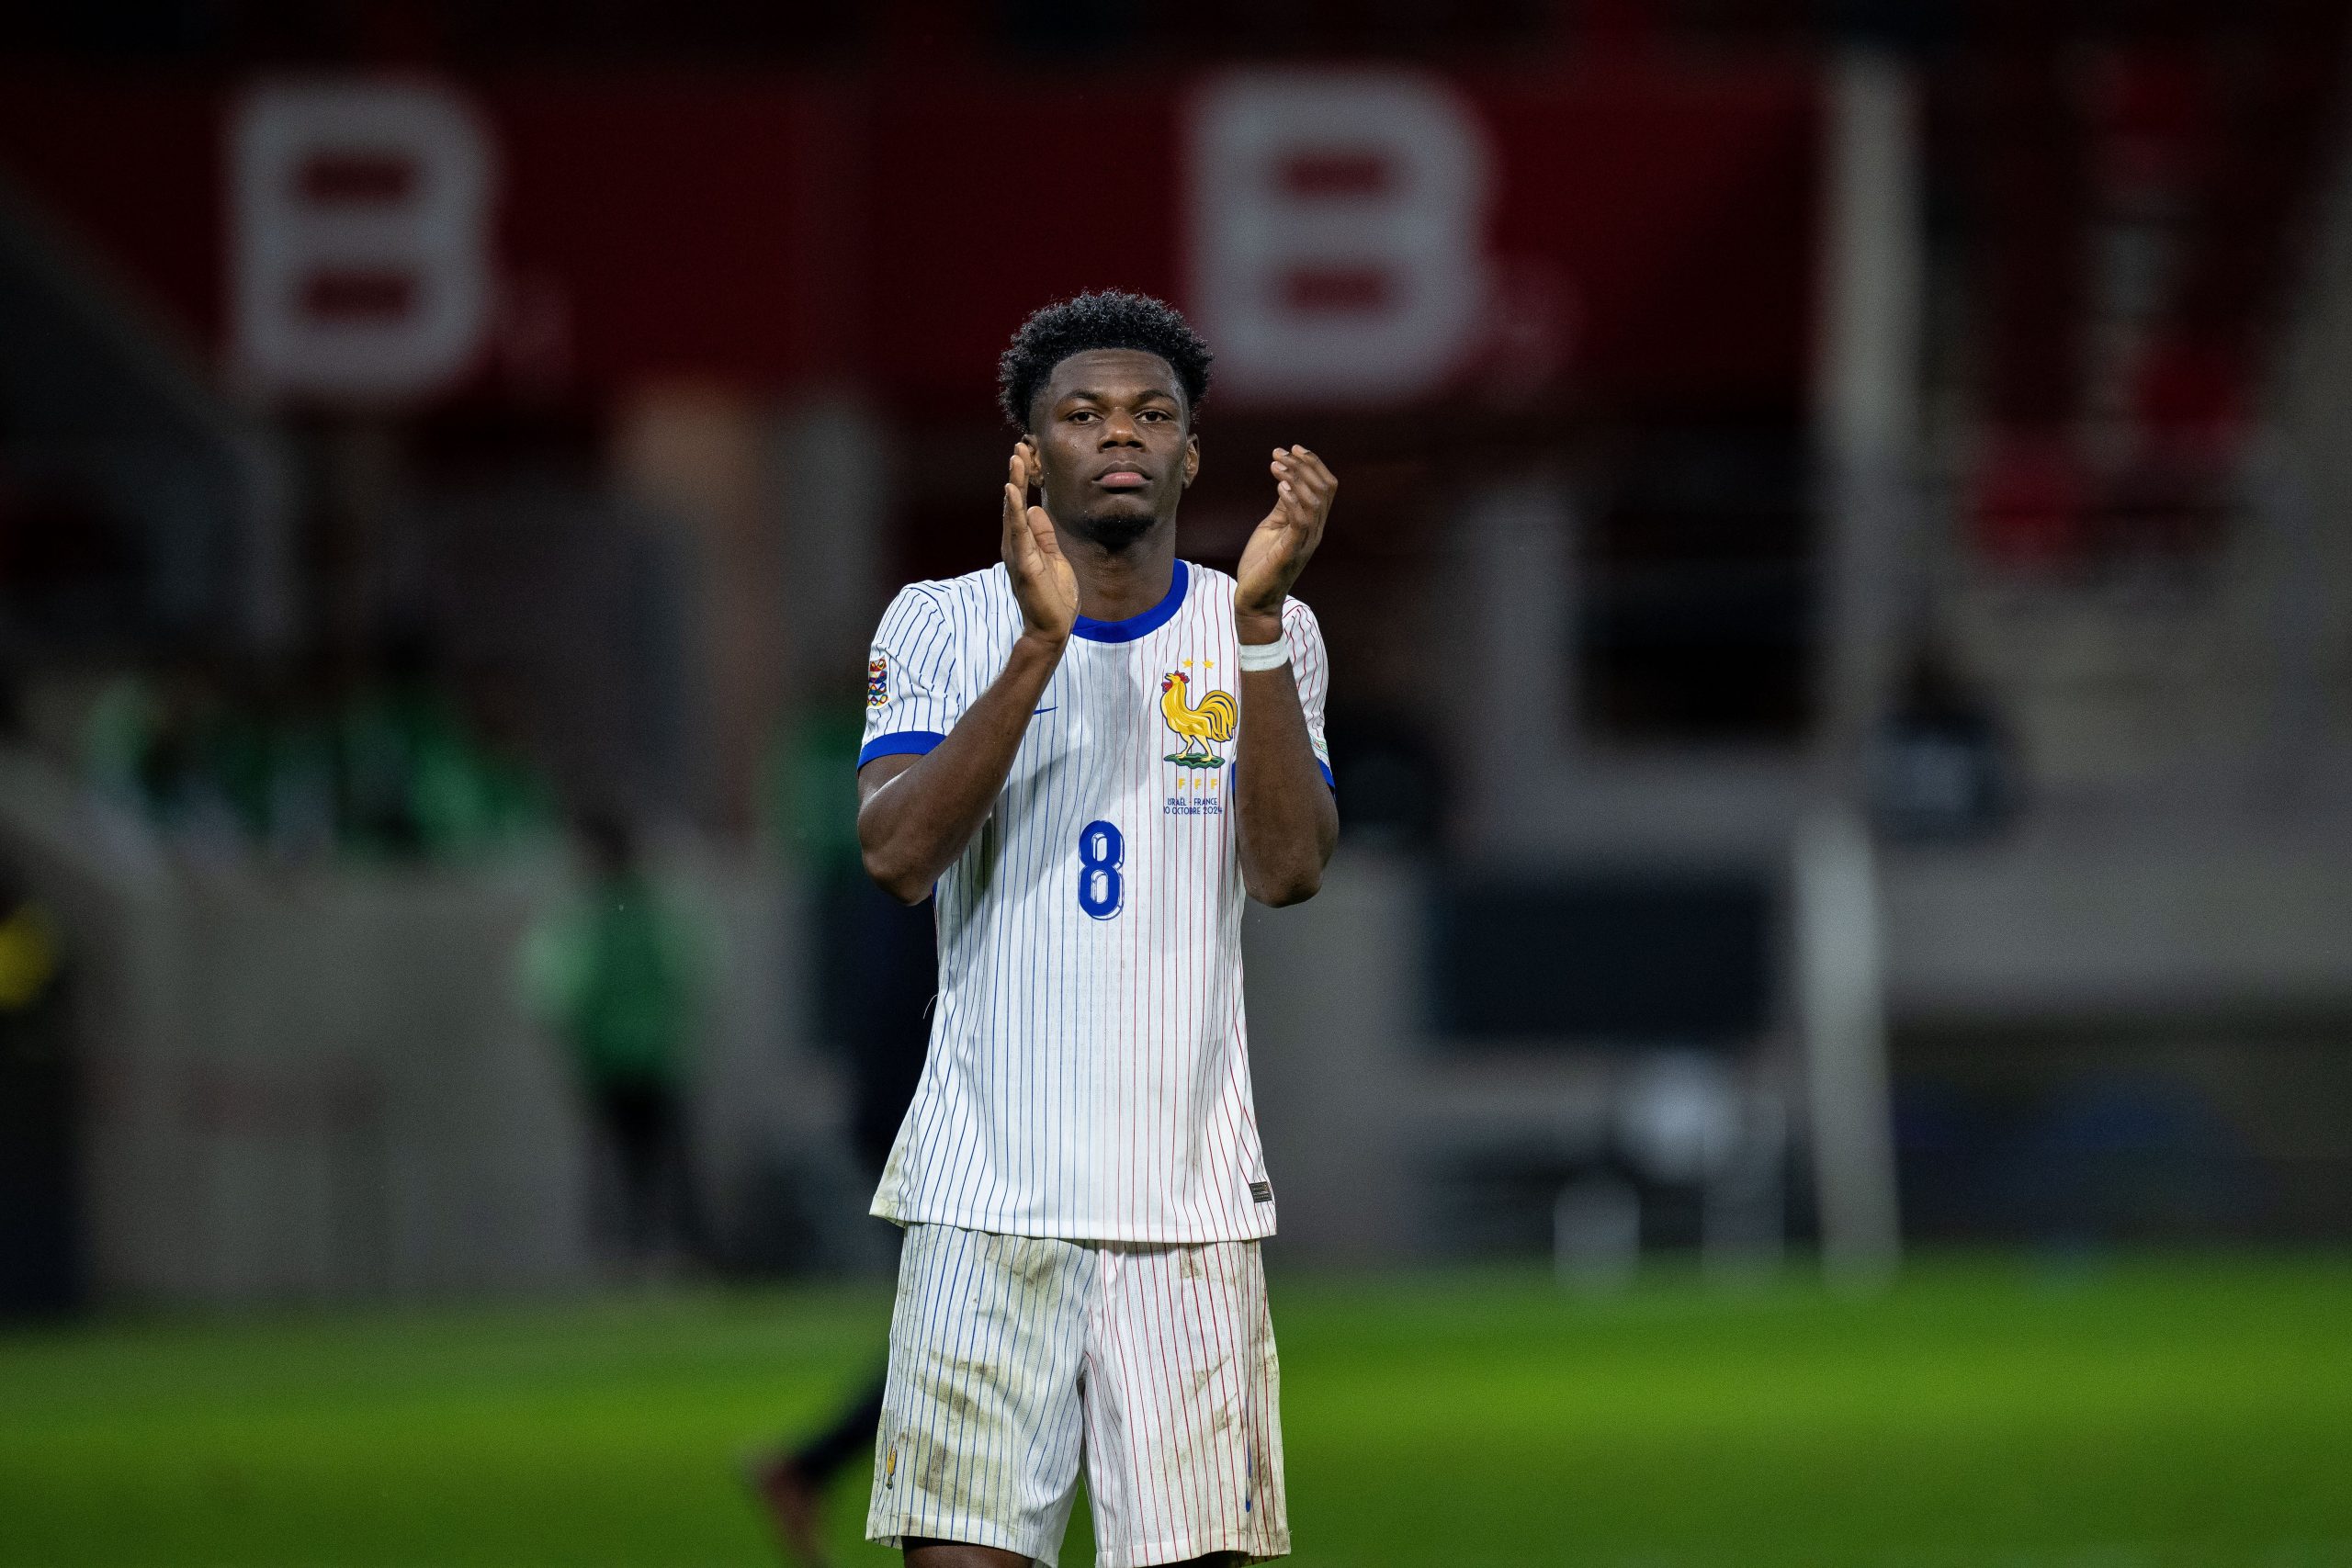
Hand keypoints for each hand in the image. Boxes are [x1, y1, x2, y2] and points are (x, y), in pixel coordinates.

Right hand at [1003, 442, 1076, 642]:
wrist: (1052, 628)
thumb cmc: (1053, 597)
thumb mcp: (1054, 558)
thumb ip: (1044, 535)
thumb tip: (1036, 510)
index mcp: (1024, 544)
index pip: (1021, 506)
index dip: (1023, 481)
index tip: (1025, 456)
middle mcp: (1016, 545)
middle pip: (1014, 504)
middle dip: (1016, 475)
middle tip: (1019, 447)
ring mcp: (1017, 554)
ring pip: (1013, 513)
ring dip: (1014, 485)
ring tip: (1015, 459)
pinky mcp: (1024, 563)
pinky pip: (1018, 532)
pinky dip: (1014, 510)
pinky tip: (1012, 491)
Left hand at [1234, 445, 1335, 640]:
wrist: (1255, 599)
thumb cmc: (1263, 564)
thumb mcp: (1274, 527)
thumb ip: (1284, 507)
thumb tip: (1286, 481)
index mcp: (1313, 524)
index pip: (1326, 487)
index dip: (1313, 464)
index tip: (1292, 448)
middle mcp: (1315, 531)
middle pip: (1324, 489)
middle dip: (1304, 465)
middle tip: (1280, 453)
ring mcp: (1306, 542)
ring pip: (1315, 502)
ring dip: (1296, 478)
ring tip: (1277, 465)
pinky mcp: (1291, 551)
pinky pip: (1301, 522)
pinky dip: (1292, 500)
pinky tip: (1279, 487)